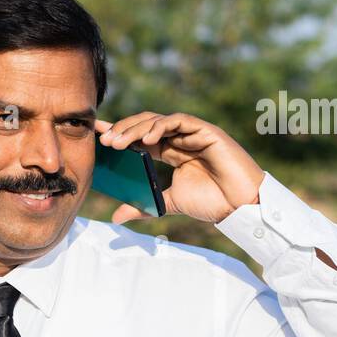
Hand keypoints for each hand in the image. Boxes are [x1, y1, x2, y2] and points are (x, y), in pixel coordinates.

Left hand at [95, 112, 264, 223]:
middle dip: (123, 130)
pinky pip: (179, 121)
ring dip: (136, 128)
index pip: (140, 137)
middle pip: (145, 126)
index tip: (96, 135)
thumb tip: (115, 216)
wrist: (240, 206)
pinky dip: (161, 126)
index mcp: (171, 151)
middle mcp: (180, 139)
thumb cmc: (211, 203)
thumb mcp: (168, 203)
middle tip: (104, 141)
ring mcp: (193, 133)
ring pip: (158, 120)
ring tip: (118, 141)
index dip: (119, 133)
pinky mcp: (206, 131)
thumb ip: (144, 206)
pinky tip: (147, 138)